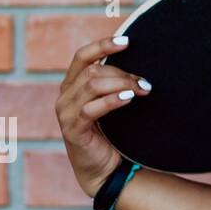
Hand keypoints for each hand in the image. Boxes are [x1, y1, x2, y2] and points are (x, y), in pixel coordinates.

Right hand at [54, 36, 149, 198]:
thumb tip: (140, 62)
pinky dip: (112, 100)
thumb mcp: (110, 101)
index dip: (102, 45)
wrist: (103, 168)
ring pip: (92, 86)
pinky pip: (91, 109)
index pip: (82, 56)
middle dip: (122, 73)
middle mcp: (64, 97)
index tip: (127, 41)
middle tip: (146, 83)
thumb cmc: (111, 132)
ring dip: (121, 84)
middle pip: (92, 72)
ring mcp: (65, 113)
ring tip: (142, 90)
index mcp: (71, 85)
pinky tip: (128, 99)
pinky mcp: (72, 130)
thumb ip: (115, 82)